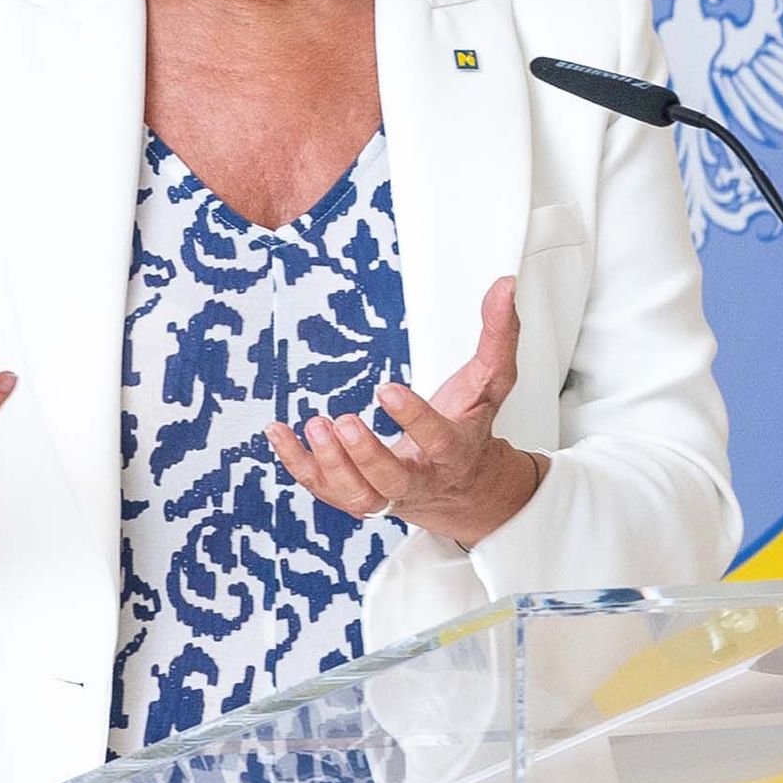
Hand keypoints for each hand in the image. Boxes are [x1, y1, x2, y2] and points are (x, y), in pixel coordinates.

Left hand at [268, 274, 549, 547]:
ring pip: (358, 497)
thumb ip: (498, 335)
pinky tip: (279, 432)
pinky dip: (297, 464)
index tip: (387, 389)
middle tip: (342, 421)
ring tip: (314, 425)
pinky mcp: (357, 495)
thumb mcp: (490, 381)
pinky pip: (324, 489)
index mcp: (454, 452)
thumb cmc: (470, 427)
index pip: (438, 441)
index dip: (414, 420)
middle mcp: (420, 479)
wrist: (463, 487)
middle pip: (392, 482)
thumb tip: (503, 285)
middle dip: (365, 456)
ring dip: (330, 465)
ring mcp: (386, 493)